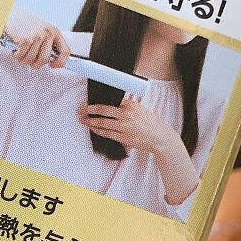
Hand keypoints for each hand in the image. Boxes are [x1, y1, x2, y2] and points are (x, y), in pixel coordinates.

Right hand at [4, 8, 71, 68]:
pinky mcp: (25, 39)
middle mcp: (47, 33)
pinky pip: (22, 56)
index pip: (65, 51)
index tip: (53, 65)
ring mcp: (37, 36)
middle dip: (35, 63)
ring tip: (21, 52)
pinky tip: (16, 50)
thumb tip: (51, 59)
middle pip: (44, 59)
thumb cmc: (25, 22)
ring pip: (31, 60)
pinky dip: (17, 56)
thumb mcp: (42, 30)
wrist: (11, 14)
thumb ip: (48, 43)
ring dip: (24, 59)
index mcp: (54, 31)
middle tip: (30, 60)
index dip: (60, 62)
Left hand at [79, 96, 199, 204]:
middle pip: (102, 110)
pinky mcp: (123, 137)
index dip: (97, 103)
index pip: (110, 102)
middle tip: (80, 109)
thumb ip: (128, 106)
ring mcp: (124, 126)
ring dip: (90, 121)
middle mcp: (126, 114)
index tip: (89, 103)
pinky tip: (92, 129)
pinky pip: (107, 133)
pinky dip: (98, 131)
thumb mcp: (141, 109)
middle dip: (88, 110)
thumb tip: (116, 104)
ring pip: (102, 123)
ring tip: (82, 120)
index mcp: (131, 104)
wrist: (161, 138)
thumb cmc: (152, 124)